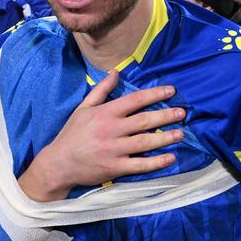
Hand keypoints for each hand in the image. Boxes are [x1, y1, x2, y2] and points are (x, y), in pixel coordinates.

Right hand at [20, 69, 184, 201]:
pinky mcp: (115, 168)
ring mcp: (114, 150)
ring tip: (180, 134)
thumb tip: (115, 72)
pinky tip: (170, 158)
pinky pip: (140, 165)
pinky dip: (156, 162)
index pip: (135, 100)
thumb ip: (101, 90)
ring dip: (165, 137)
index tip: (171, 91)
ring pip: (145, 142)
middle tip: (182, 113)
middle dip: (165, 115)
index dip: (155, 94)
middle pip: (144, 120)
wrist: (58, 163)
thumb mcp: (83, 108)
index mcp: (105, 113)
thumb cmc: (71, 134)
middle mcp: (112, 130)